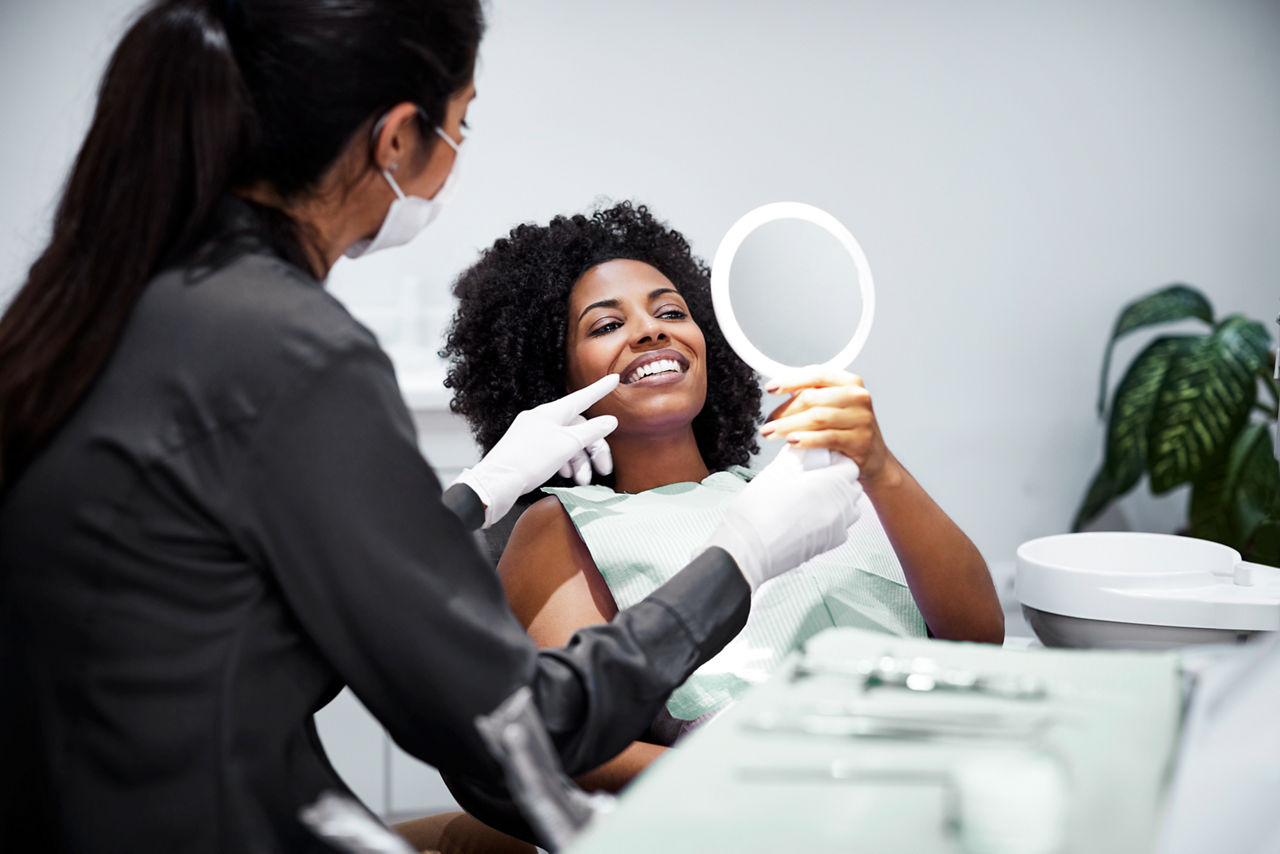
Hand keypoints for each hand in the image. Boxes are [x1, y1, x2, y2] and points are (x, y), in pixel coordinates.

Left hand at [453, 374, 619, 527]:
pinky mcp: (527, 451)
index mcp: (550, 413)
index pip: (582, 398)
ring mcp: (533, 435)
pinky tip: (566, 476)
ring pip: (566, 443)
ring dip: (579, 462)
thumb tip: (610, 420)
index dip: (599, 390)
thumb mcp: (566, 445)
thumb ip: (591, 431)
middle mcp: (541, 420)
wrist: (496, 484)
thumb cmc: (529, 461)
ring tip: (582, 481)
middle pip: (577, 429)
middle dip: (592, 450)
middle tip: (604, 469)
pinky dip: (564, 463)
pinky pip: (553, 452)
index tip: (613, 379)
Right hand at [698, 446, 862, 590]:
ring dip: (838, 498)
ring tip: (812, 496)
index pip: (849, 466)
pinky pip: (841, 526)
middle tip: (814, 476)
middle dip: (838, 478)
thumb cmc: (758, 511)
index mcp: (830, 484)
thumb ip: (794, 457)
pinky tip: (809, 515)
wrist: (749, 549)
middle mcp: (840, 507)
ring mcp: (837, 528)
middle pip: (852, 486)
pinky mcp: (829, 544)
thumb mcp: (775, 472)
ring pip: (850, 507)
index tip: (818, 460)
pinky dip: (832, 518)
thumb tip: (800, 448)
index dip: (834, 460)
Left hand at [759, 366, 891, 484]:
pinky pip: (826, 438)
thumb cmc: (848, 430)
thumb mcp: (835, 406)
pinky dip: (806, 439)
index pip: (816, 375)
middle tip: (767, 423)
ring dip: (788, 426)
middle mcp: (858, 397)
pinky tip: (791, 441)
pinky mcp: (859, 441)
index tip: (770, 388)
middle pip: (812, 398)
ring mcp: (861, 419)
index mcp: (850, 382)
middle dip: (784, 411)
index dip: (790, 380)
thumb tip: (779, 394)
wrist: (874, 458)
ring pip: (816, 418)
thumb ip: (814, 397)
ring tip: (771, 433)